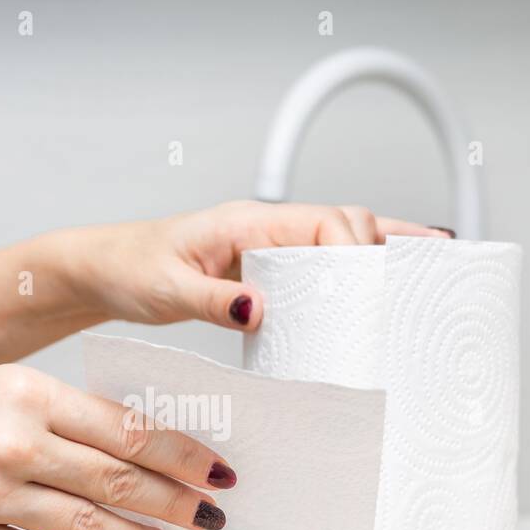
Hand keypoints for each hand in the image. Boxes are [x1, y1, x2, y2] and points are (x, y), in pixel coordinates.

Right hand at [0, 364, 236, 529]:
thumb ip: (55, 415)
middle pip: (118, 480)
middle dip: (176, 503)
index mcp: (25, 391)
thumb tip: (128, 450)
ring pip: (86, 526)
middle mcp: (10, 440)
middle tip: (209, 517)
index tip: (215, 471)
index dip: (182, 456)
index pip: (127, 428)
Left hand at [72, 200, 451, 331]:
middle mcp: (263, 228)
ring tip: (428, 274)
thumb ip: (209, 299)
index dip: (356, 247)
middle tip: (421, 283)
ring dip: (382, 254)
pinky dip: (354, 268)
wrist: (101, 271)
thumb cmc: (127, 270)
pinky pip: (318, 264)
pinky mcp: (263, 268)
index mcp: (245, 222)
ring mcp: (267, 246)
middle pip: (346, 225)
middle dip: (386, 249)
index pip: (322, 222)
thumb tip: (258, 307)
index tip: (372, 284)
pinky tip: (380, 283)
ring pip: (340, 241)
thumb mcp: (163, 290)